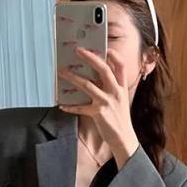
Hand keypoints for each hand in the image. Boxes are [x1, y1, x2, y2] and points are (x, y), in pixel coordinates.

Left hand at [69, 47, 137, 169]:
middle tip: (78, 50)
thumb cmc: (120, 118)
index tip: (105, 47)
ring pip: (87, 85)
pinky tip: (62, 105)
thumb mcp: (121, 100)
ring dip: (73, 77)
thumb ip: (111, 88)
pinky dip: (70, 106)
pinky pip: (81, 107)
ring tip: (62, 72)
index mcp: (122, 88)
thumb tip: (95, 78)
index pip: (120, 66)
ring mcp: (107, 102)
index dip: (113, 55)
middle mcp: (116, 92)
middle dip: (90, 58)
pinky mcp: (98, 113)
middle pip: (103, 70)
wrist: (124, 139)